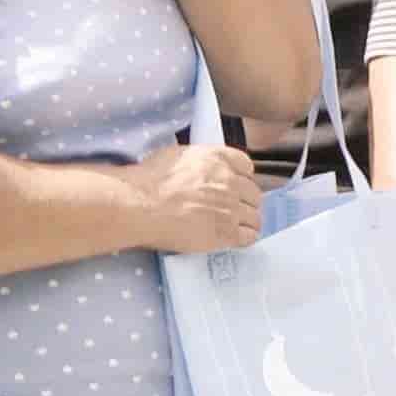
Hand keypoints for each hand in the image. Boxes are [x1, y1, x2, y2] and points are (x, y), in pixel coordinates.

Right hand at [130, 138, 263, 255]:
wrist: (140, 205)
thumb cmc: (149, 181)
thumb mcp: (177, 156)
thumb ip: (198, 163)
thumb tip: (200, 170)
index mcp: (217, 158)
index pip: (246, 167)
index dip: (241, 178)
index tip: (235, 186)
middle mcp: (229, 181)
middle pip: (254, 193)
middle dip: (245, 202)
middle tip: (233, 210)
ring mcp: (230, 207)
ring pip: (255, 216)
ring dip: (246, 222)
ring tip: (235, 228)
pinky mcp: (226, 233)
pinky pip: (249, 236)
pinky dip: (245, 238)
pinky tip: (235, 239)